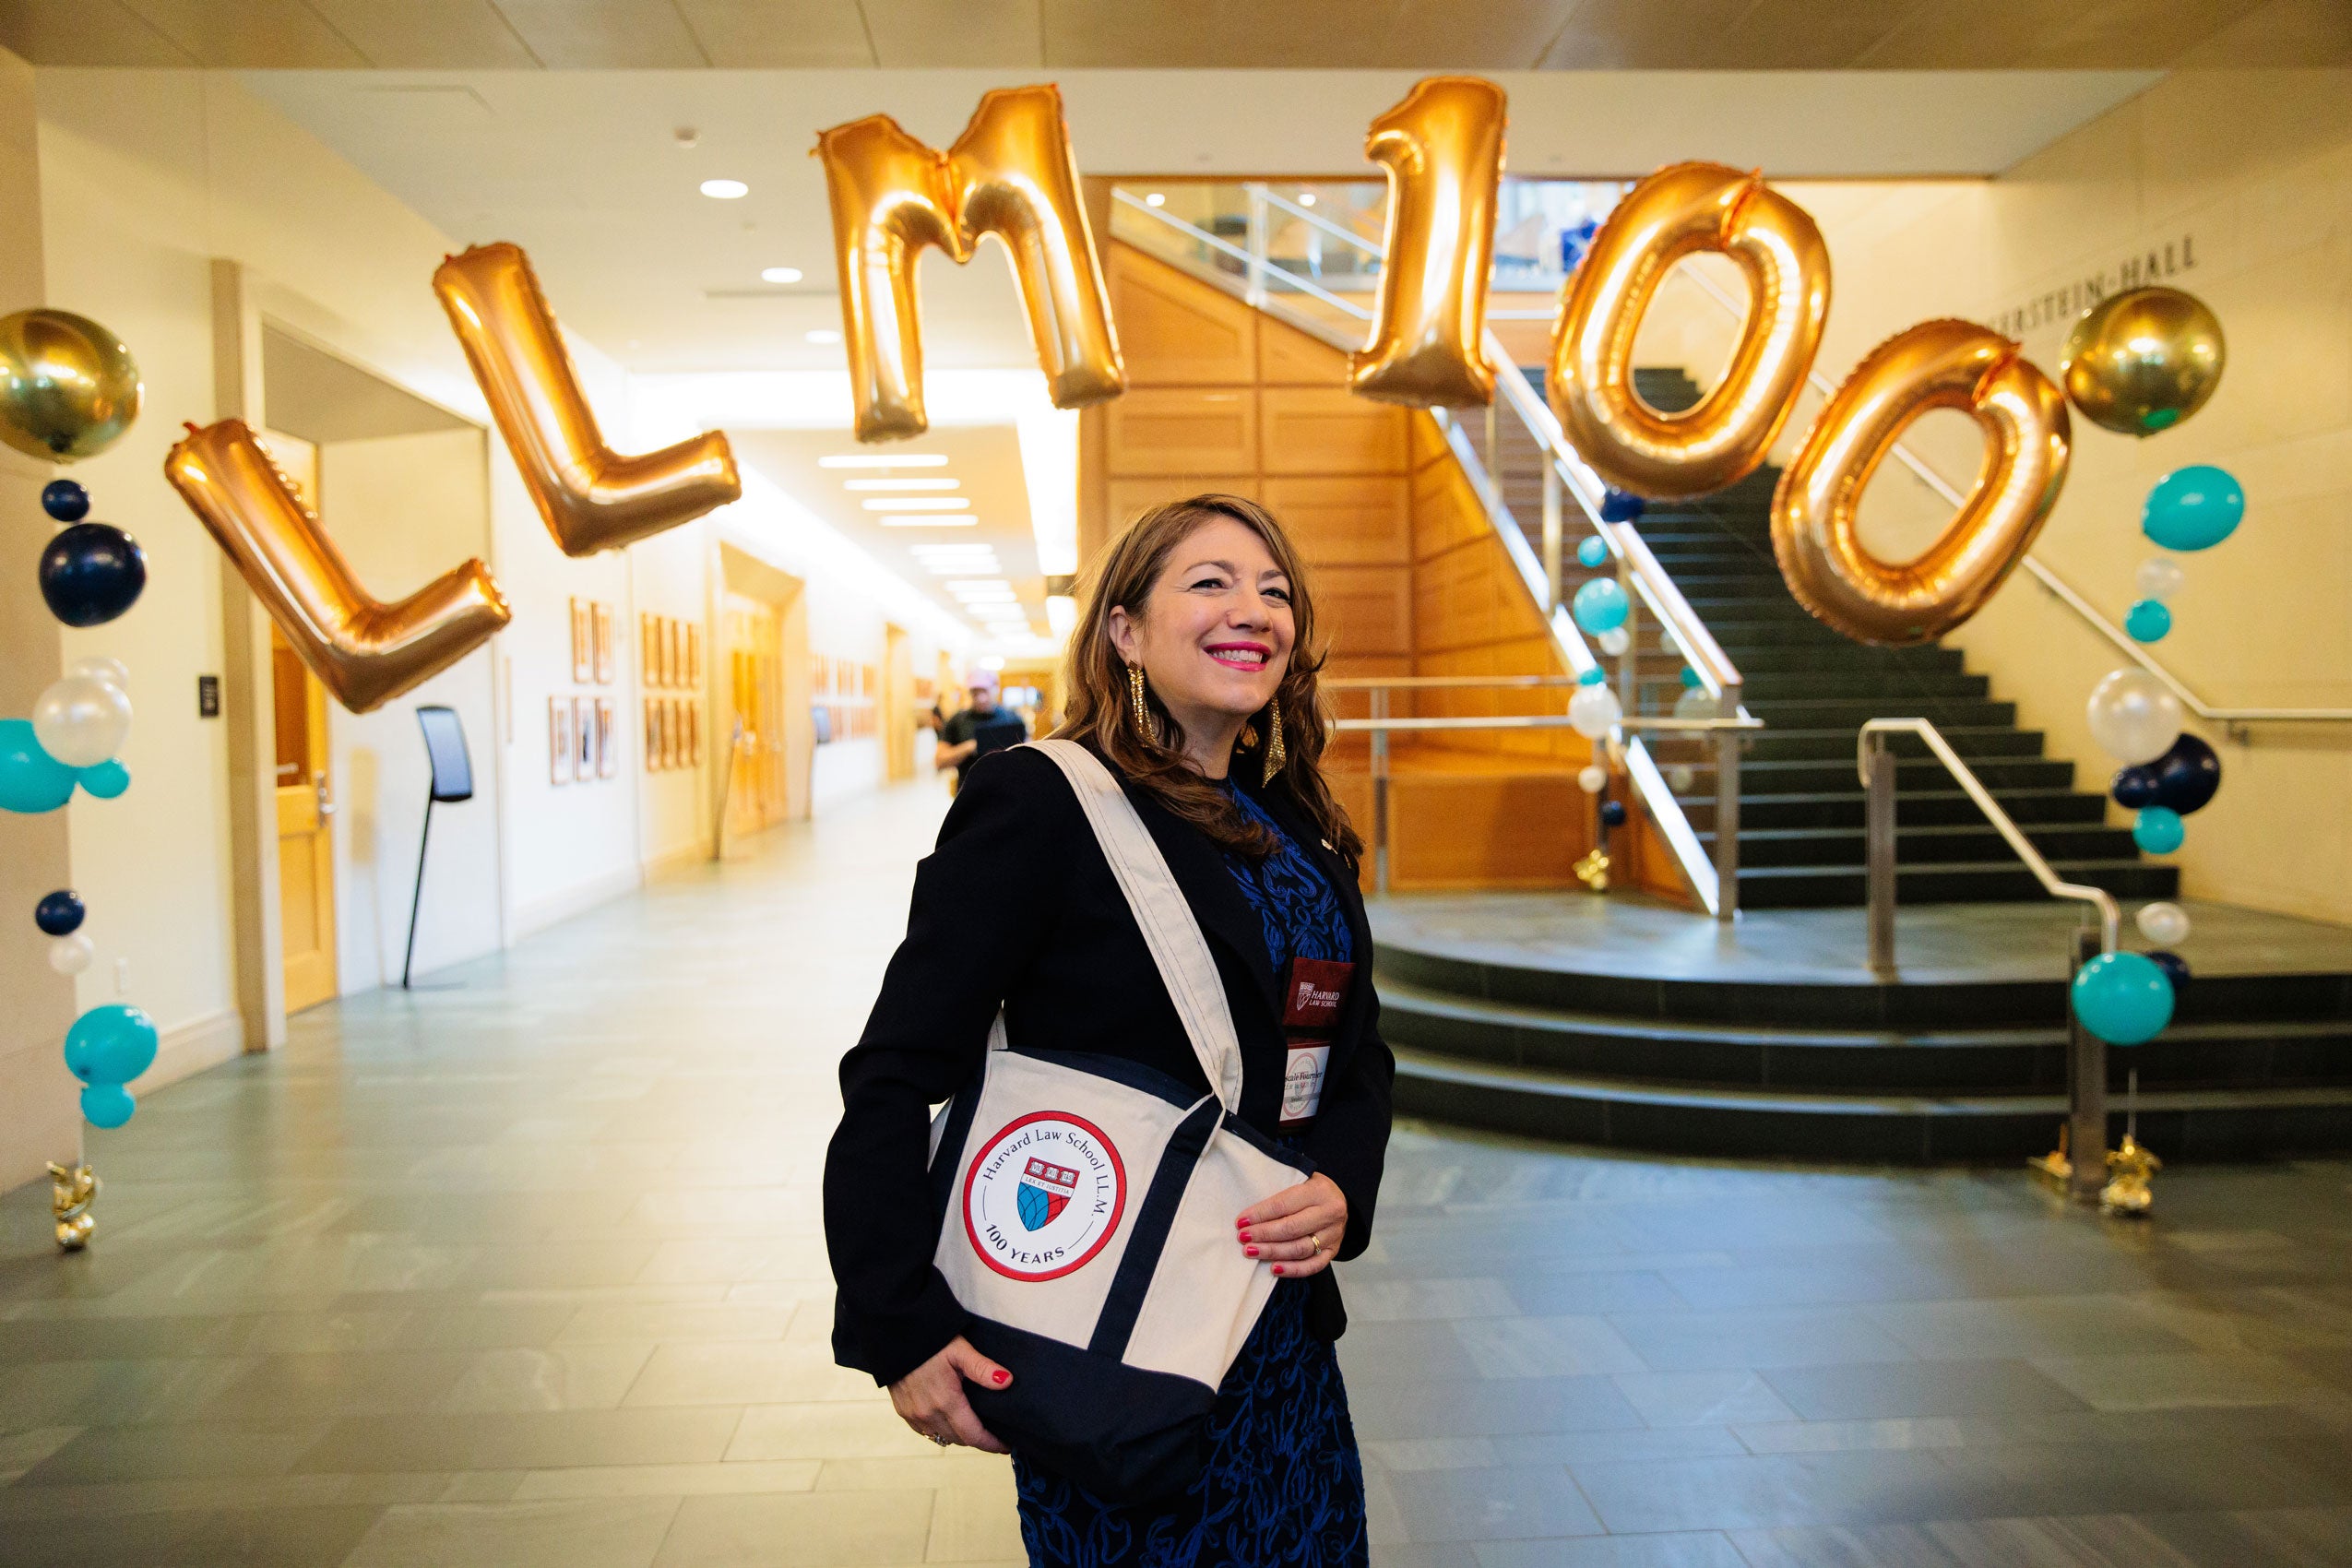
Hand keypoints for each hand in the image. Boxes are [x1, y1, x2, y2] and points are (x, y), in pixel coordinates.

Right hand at [888, 1336, 1011, 1451]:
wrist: (895, 1335)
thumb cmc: (930, 1340)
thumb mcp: (960, 1349)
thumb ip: (982, 1368)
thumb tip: (1007, 1382)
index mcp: (945, 1401)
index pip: (973, 1435)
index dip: (991, 1444)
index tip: (1006, 1446)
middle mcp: (928, 1414)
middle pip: (959, 1439)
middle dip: (978, 1439)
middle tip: (994, 1434)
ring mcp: (913, 1415)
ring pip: (942, 1437)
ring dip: (959, 1436)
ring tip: (973, 1427)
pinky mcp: (903, 1411)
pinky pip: (926, 1431)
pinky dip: (940, 1430)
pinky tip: (948, 1420)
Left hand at [1237, 1173, 1347, 1278]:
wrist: (1338, 1200)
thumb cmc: (1311, 1189)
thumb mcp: (1299, 1180)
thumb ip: (1278, 1193)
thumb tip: (1248, 1215)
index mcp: (1319, 1190)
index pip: (1284, 1204)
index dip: (1260, 1214)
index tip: (1241, 1222)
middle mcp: (1330, 1213)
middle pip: (1292, 1228)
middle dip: (1264, 1234)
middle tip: (1243, 1238)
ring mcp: (1334, 1234)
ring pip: (1300, 1249)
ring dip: (1273, 1252)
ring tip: (1252, 1251)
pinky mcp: (1333, 1251)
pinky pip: (1313, 1265)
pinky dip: (1293, 1269)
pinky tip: (1274, 1268)